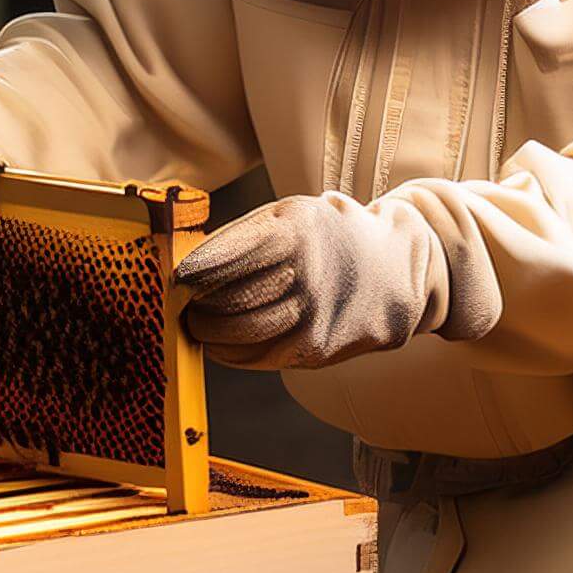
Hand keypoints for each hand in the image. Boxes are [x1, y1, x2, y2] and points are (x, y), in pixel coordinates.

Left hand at [174, 192, 447, 369]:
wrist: (398, 268)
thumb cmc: (329, 237)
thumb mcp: (292, 215)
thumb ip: (242, 237)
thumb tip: (185, 268)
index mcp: (294, 230)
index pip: (221, 259)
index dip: (190, 274)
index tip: (174, 280)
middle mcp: (304, 274)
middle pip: (225, 301)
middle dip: (195, 305)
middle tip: (181, 304)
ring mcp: (312, 315)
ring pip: (237, 333)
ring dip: (208, 330)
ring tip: (198, 322)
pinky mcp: (316, 349)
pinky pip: (257, 357)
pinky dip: (230, 352)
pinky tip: (221, 342)